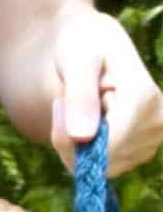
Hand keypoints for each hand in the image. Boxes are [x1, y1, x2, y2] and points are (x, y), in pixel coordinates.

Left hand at [50, 5, 162, 176]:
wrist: (93, 46)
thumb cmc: (83, 44)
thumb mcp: (76, 58)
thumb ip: (79, 94)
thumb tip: (82, 137)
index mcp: (144, 96)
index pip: (107, 142)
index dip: (70, 135)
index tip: (58, 104)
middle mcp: (157, 122)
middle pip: (103, 158)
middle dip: (71, 136)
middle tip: (65, 101)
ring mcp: (152, 140)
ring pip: (101, 167)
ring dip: (75, 143)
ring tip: (77, 108)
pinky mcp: (140, 153)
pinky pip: (102, 168)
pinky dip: (83, 151)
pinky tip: (84, 123)